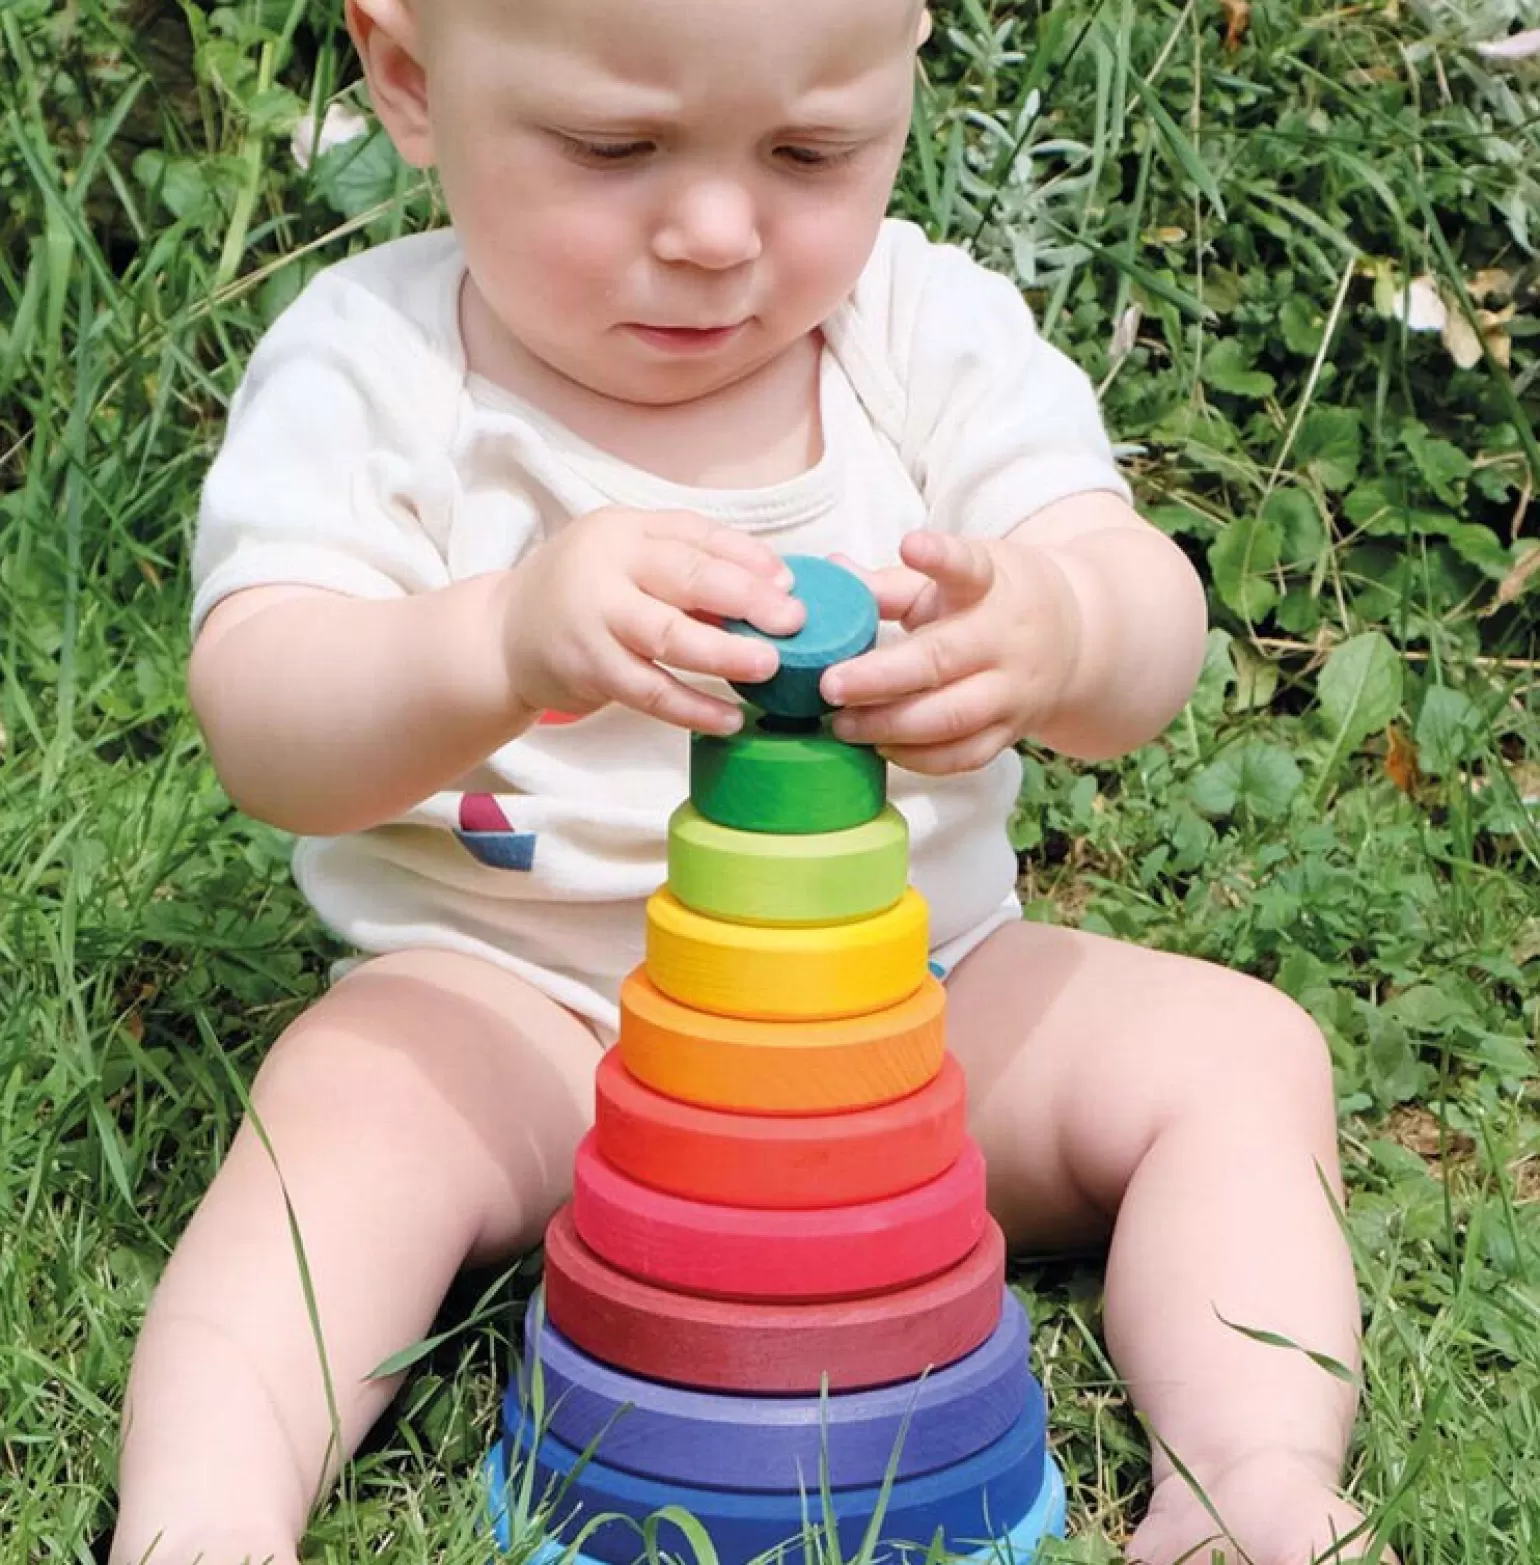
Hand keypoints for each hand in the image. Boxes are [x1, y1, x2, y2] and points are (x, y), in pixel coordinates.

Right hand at [500, 507, 802, 732]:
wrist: (502, 634)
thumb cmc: (586, 594)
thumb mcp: (628, 559)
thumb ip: (688, 564)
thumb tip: (774, 586)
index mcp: (627, 530)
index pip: (696, 535)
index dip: (747, 558)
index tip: (790, 583)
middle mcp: (608, 566)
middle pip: (686, 576)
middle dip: (746, 598)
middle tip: (793, 621)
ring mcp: (595, 619)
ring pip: (668, 636)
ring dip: (724, 654)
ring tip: (769, 667)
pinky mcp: (588, 670)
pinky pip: (649, 692)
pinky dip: (692, 708)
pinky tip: (729, 719)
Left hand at [820, 531, 1080, 774]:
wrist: (1076, 640)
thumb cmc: (994, 600)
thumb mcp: (955, 578)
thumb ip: (892, 582)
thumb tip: (832, 571)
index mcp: (991, 585)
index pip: (969, 567)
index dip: (940, 558)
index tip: (911, 544)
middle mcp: (1006, 639)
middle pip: (942, 660)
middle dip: (880, 678)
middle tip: (830, 686)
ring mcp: (1013, 691)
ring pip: (951, 719)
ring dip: (890, 726)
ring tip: (842, 725)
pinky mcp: (1012, 732)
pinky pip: (964, 756)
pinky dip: (919, 759)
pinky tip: (881, 747)